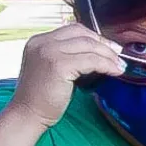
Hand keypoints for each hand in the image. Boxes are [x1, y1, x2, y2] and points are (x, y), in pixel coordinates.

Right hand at [8, 23, 124, 128]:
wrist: (26, 115)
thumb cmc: (41, 98)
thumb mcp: (50, 69)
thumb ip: (65, 56)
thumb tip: (95, 52)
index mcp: (38, 41)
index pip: (72, 30)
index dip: (93, 37)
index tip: (108, 47)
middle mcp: (42, 42)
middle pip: (82, 33)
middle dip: (103, 43)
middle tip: (118, 55)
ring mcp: (49, 52)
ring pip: (89, 45)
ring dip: (108, 55)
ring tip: (119, 65)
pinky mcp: (59, 65)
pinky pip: (91, 60)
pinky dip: (106, 64)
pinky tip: (115, 71)